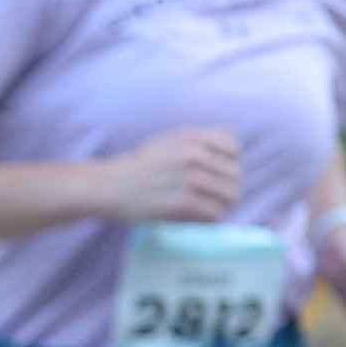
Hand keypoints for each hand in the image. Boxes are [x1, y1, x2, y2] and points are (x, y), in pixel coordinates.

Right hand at [103, 125, 240, 223]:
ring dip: (222, 203)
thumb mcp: (169, 140)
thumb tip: (229, 130)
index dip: (228, 161)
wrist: (112, 185)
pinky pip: (214, 212)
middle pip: (234, 174)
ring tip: (209, 205)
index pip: (233, 149)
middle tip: (213, 193)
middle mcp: (192, 155)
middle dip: (226, 185)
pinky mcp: (181, 203)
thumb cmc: (142, 164)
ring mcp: (188, 179)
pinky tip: (200, 215)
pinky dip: (211, 216)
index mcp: (191, 137)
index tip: (217, 171)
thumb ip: (201, 136)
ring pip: (228, 195)